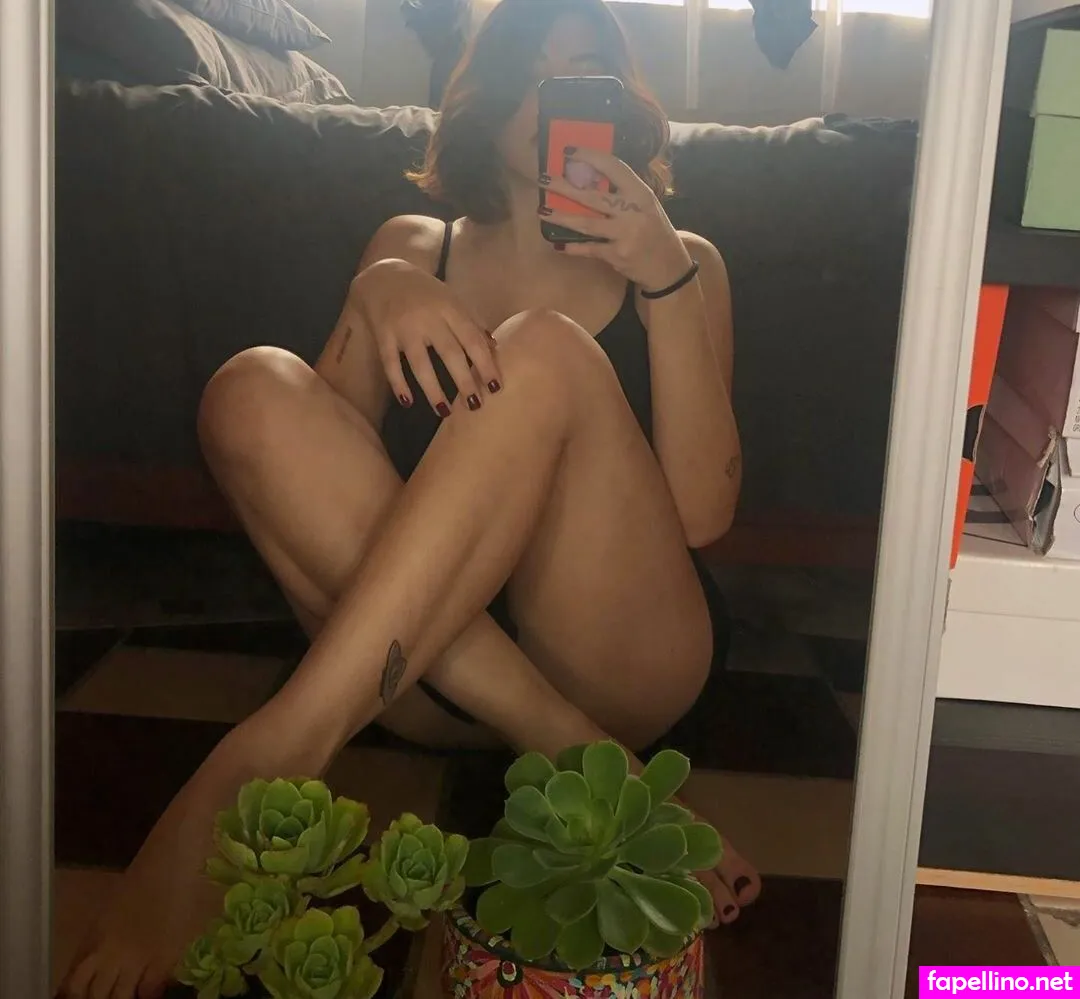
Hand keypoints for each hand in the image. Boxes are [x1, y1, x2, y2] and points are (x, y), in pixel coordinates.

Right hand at [350, 259, 500, 415]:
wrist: (382, 275)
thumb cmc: (425, 293)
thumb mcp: (451, 300)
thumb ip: (471, 322)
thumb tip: (494, 348)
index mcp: (450, 309)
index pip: (472, 339)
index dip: (485, 364)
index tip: (495, 387)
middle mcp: (428, 318)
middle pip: (450, 353)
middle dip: (464, 381)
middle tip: (474, 406)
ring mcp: (404, 327)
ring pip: (419, 363)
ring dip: (433, 390)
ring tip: (444, 412)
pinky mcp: (383, 335)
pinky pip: (390, 364)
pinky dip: (398, 383)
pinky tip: (408, 402)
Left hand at [539, 148, 693, 292]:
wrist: (668, 266)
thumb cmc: (653, 230)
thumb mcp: (645, 205)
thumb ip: (623, 192)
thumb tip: (587, 178)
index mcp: (641, 192)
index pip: (614, 167)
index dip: (590, 156)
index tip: (569, 151)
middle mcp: (633, 211)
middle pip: (593, 196)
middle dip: (564, 187)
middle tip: (543, 179)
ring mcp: (624, 234)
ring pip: (586, 223)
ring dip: (561, 217)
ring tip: (542, 211)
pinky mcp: (617, 255)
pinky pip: (589, 249)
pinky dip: (573, 247)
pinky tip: (558, 245)